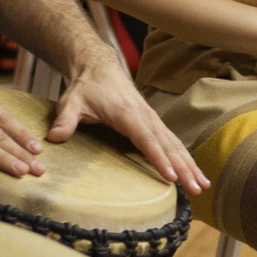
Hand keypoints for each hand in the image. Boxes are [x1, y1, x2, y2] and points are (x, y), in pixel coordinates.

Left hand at [48, 53, 209, 193]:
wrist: (100, 67)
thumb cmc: (86, 86)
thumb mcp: (71, 101)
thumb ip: (64, 119)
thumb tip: (54, 137)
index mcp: (128, 114)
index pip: (147, 140)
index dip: (159, 159)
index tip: (171, 177)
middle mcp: (146, 117)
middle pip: (168, 146)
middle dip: (184, 168)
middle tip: (196, 190)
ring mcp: (152, 120)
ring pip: (175, 145)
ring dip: (190, 165)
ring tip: (202, 186)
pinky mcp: (153, 124)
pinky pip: (173, 143)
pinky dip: (185, 158)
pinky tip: (194, 173)